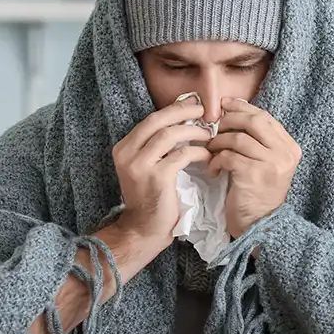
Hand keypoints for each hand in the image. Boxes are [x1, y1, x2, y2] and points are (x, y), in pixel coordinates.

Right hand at [110, 95, 212, 255]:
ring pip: (170, 135)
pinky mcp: (157, 177)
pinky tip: (207, 155)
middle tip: (204, 110)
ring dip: (193, 131)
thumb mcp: (148, 167)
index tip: (193, 103)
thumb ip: (157, 147)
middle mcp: (127, 153)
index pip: (151, 120)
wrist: (144, 229)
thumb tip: (183, 121)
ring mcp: (140, 165)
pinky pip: (181, 155)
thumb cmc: (152, 198)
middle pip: (158, 121)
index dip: (174, 108)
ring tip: (209, 133)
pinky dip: (198, 152)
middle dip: (183, 112)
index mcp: (124, 148)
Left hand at [206, 97, 301, 238]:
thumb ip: (257, 140)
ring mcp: (272, 164)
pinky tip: (213, 169)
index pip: (265, 117)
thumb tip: (231, 110)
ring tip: (210, 150)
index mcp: (290, 147)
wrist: (259, 224)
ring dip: (218, 142)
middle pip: (253, 121)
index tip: (224, 105)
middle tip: (213, 127)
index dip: (242, 107)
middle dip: (229, 120)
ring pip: (238, 138)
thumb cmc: (257, 192)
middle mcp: (285, 154)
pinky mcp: (254, 175)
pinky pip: (229, 156)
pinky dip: (216, 160)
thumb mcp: (265, 162)